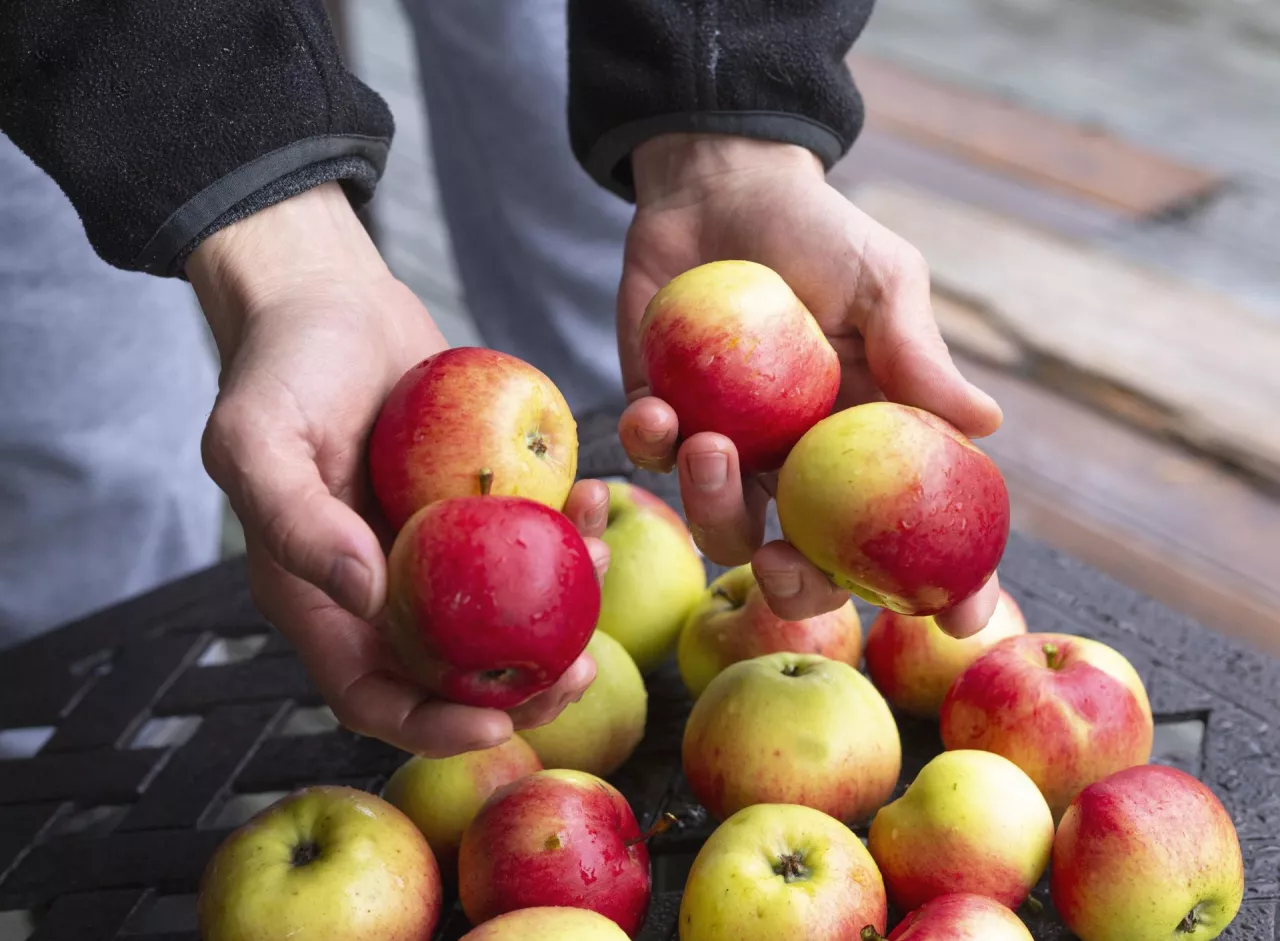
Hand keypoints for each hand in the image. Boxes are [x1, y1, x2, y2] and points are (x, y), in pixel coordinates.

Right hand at [187, 183, 604, 755]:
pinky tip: (593, 503)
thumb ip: (293, 519)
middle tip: (580, 672)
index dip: (429, 727)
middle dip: (520, 689)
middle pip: (454, 673)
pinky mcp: (477, 502)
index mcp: (322, 597)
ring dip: (558, 609)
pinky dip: (565, 534)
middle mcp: (383, 585)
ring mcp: (435, 545)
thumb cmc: (281, 365)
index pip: (371, 695)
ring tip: (601, 560)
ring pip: (504, 610)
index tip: (497, 724)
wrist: (330, 295)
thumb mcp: (256, 437)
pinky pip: (528, 539)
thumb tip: (364, 594)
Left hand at [616, 134, 1002, 636]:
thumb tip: (986, 423)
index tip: (961, 620)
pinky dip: (652, 447)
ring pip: (721, 525)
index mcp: (864, 443)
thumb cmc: (818, 231)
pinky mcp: (662, 419)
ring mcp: (729, 447)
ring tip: (709, 444)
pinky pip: (653, 461)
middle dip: (797, 587)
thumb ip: (916, 353)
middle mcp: (800, 462)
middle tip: (783, 563)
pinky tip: (656, 410)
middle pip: (808, 562)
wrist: (721, 185)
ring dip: (713, 505)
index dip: (943, 583)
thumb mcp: (881, 281)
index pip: (911, 529)